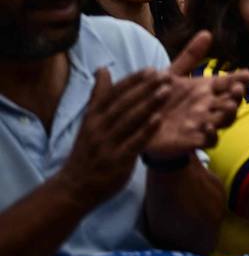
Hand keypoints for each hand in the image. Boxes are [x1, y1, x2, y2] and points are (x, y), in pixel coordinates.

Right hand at [59, 68, 168, 206]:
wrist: (75, 186)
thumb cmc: (87, 150)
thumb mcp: (89, 121)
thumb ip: (98, 96)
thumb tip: (103, 69)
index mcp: (92, 117)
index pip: (113, 93)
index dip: (133, 81)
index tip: (151, 69)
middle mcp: (98, 128)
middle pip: (123, 104)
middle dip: (144, 88)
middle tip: (165, 75)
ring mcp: (107, 145)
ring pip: (129, 120)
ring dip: (149, 104)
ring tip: (166, 91)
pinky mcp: (116, 161)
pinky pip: (133, 143)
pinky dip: (146, 130)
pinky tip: (159, 119)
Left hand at [147, 31, 248, 156]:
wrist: (140, 125)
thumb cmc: (159, 98)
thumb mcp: (172, 74)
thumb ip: (190, 56)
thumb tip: (207, 32)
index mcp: (206, 89)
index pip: (228, 82)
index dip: (238, 79)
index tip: (246, 73)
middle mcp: (208, 106)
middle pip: (231, 101)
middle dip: (237, 96)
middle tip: (238, 89)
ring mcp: (204, 123)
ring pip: (225, 120)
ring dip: (229, 113)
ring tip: (228, 105)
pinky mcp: (194, 140)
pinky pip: (209, 140)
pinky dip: (211, 134)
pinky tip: (207, 125)